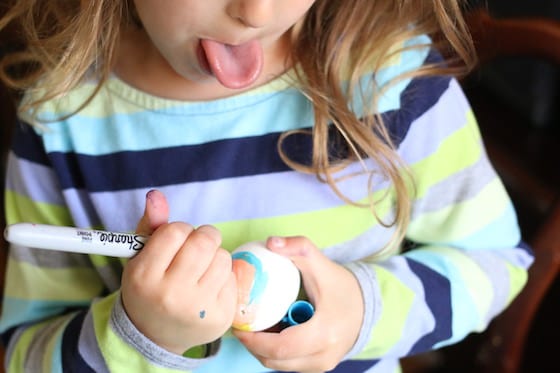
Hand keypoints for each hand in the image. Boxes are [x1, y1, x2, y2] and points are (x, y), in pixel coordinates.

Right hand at [121, 190, 236, 353]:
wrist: (155, 336)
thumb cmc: (149, 287)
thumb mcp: (141, 257)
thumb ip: (151, 224)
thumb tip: (156, 194)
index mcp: (145, 276)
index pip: (176, 231)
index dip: (180, 229)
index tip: (177, 240)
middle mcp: (171, 295)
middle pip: (204, 242)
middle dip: (204, 236)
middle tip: (198, 245)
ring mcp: (198, 309)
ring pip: (222, 257)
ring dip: (215, 256)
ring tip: (202, 268)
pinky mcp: (221, 317)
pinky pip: (233, 277)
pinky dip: (223, 276)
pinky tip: (209, 286)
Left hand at [233, 236, 363, 371]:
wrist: (366, 307)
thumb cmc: (341, 286)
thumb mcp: (320, 263)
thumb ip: (298, 247)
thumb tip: (270, 242)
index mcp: (324, 333)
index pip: (280, 347)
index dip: (253, 340)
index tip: (238, 324)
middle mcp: (324, 356)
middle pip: (275, 360)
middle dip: (252, 345)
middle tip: (240, 325)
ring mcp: (322, 365)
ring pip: (279, 366)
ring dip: (261, 350)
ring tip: (251, 327)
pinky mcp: (319, 367)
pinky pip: (288, 364)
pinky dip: (274, 352)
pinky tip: (269, 332)